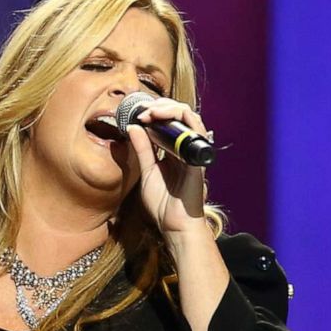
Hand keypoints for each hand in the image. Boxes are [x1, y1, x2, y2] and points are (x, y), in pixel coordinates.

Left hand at [122, 97, 210, 232]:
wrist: (174, 224)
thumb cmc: (162, 203)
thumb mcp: (146, 171)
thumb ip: (142, 149)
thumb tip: (133, 127)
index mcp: (174, 151)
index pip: (169, 122)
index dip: (154, 112)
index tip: (136, 113)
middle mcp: (185, 148)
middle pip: (180, 115)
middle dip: (160, 106)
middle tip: (142, 109)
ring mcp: (193, 151)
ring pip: (189, 116)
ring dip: (168, 108)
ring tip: (150, 111)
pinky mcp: (196, 157)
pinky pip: (195, 130)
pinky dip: (178, 118)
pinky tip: (160, 118)